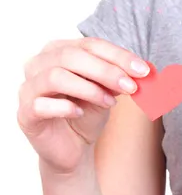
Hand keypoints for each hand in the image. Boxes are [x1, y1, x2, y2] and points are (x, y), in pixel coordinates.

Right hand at [17, 37, 149, 174]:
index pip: (89, 45)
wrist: (73, 149)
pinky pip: (41, 105)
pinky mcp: (26, 114)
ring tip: (110, 102)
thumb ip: (117, 81)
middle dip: (106, 71)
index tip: (143, 70)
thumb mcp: (107, 95)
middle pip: (71, 56)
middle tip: (131, 86)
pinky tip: (80, 113)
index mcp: (59, 52)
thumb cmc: (86, 116)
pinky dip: (65, 107)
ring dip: (89, 89)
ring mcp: (29, 88)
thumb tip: (139, 72)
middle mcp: (39, 64)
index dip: (118, 55)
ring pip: (55, 76)